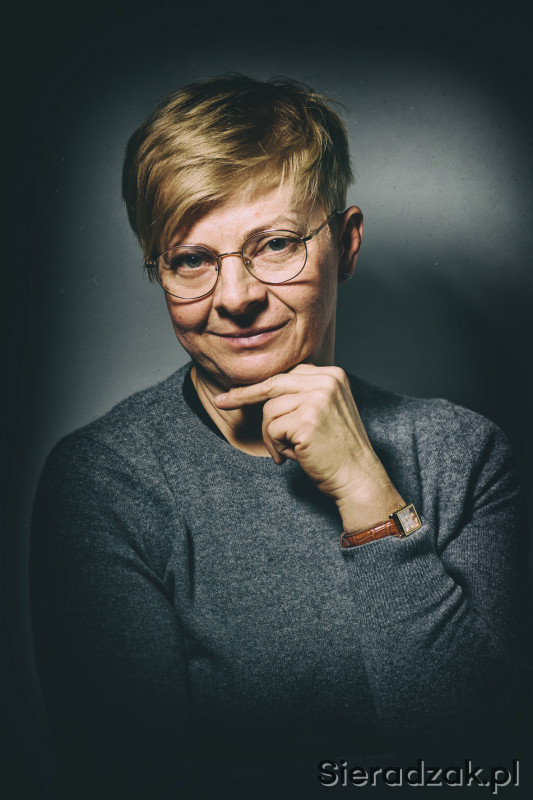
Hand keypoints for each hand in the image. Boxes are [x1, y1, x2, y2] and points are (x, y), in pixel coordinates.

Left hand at [214, 364, 403, 531]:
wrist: (358, 478)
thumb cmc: (338, 451)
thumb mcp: (326, 411)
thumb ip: (302, 395)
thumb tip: (262, 390)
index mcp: (332, 375)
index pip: (286, 374)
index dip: (260, 386)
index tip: (234, 392)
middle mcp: (327, 381)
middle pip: (272, 384)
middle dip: (243, 395)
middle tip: (222, 403)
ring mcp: (318, 399)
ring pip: (269, 410)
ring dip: (271, 436)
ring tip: (288, 451)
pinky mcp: (307, 420)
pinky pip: (271, 429)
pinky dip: (276, 447)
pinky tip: (292, 457)